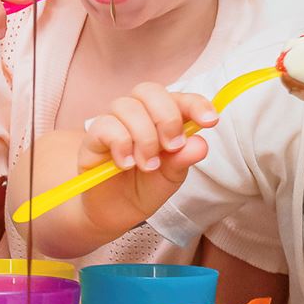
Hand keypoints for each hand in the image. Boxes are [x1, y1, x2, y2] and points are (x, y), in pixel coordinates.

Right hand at [79, 82, 218, 227]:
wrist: (113, 213)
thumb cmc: (144, 187)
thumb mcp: (171, 177)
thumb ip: (183, 159)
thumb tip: (200, 143)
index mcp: (163, 118)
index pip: (180, 99)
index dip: (196, 104)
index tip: (210, 121)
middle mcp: (138, 113)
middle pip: (150, 90)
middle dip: (166, 117)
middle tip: (171, 147)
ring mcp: (114, 122)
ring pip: (128, 106)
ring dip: (144, 137)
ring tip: (148, 166)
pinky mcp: (93, 136)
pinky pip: (106, 125)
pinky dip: (121, 143)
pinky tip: (125, 164)